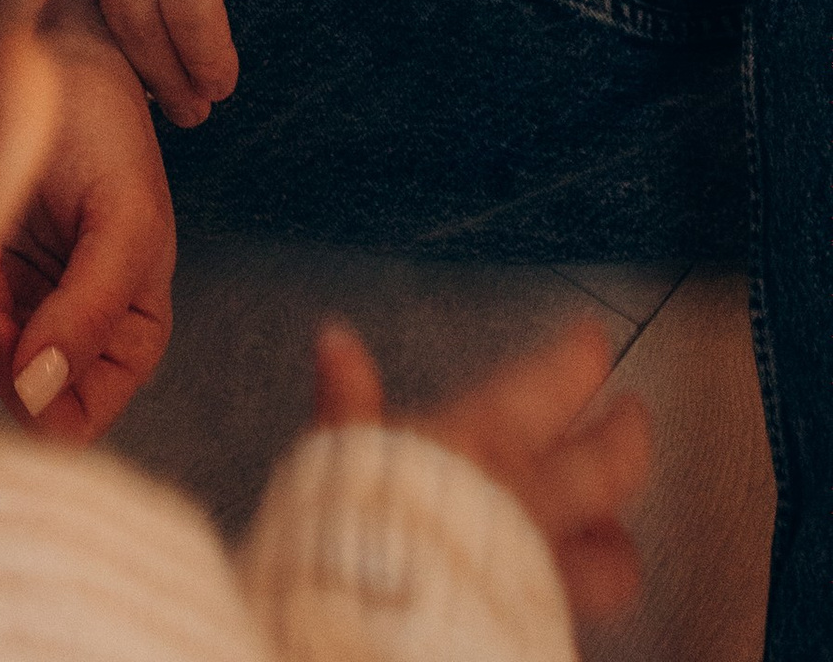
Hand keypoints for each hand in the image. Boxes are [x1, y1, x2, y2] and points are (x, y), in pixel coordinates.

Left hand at [0, 0, 175, 443]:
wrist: (48, 56)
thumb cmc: (105, 136)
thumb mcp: (127, 223)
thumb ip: (90, 314)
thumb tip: (37, 395)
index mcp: (120, 340)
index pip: (69, 424)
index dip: (36, 395)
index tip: (15, 330)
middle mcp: (55, 333)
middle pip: (2, 391)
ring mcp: (0, 301)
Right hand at [315, 315, 649, 628]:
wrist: (392, 627)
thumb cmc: (370, 536)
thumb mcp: (342, 456)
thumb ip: (348, 404)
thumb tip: (336, 342)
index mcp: (484, 446)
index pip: (550, 387)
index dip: (579, 360)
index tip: (593, 341)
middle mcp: (532, 505)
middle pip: (608, 466)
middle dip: (626, 436)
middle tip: (632, 415)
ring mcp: (549, 574)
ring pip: (613, 557)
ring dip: (616, 538)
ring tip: (614, 528)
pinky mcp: (545, 626)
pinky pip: (582, 608)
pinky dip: (578, 594)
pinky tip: (564, 595)